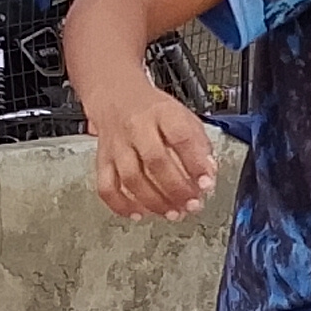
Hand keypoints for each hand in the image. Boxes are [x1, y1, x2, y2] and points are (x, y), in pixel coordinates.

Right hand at [86, 80, 217, 219]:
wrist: (116, 96)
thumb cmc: (153, 111)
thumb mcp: (183, 116)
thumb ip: (199, 143)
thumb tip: (208, 172)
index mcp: (162, 113)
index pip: (181, 136)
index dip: (196, 162)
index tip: (207, 182)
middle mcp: (137, 127)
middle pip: (155, 161)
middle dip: (176, 188)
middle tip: (191, 204)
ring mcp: (117, 145)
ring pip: (131, 177)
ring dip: (154, 201)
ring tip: (172, 212)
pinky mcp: (103, 159)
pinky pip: (107, 186)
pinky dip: (121, 204)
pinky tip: (138, 214)